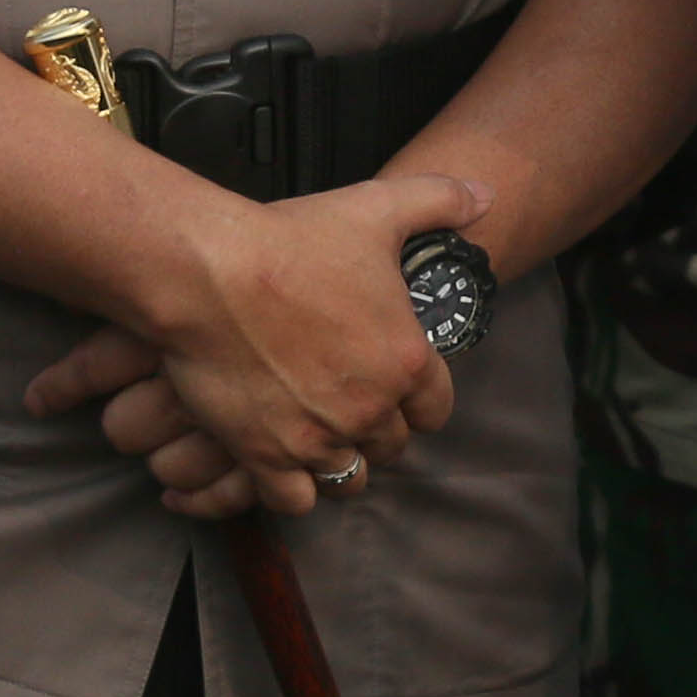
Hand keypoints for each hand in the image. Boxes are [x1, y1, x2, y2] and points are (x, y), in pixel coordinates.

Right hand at [28, 169, 467, 519]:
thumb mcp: (378, 208)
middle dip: (377, 432)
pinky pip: (294, 501)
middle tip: (351, 412)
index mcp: (406, 360)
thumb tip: (486, 194)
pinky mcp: (265, 456)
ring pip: (348, 479)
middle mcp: (370, 408)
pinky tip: (280, 466)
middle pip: (391, 446)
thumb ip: (439, 201)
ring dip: (340, 465)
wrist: (210, 273)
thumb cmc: (292, 240)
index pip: (436, 409)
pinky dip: (291, 489)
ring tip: (320, 444)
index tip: (399, 392)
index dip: (418, 402)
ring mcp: (318, 437)